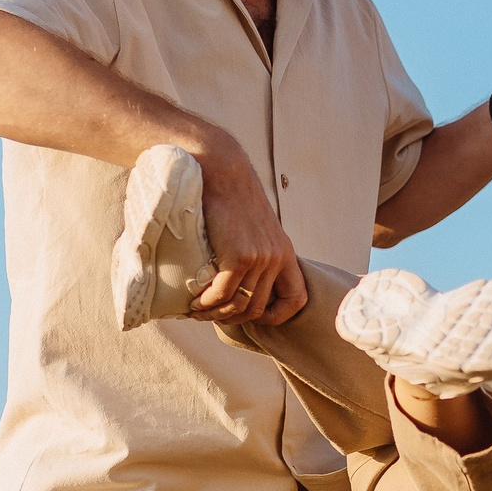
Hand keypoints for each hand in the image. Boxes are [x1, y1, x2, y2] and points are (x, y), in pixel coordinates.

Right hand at [190, 147, 308, 325]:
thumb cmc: (232, 198)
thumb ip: (257, 251)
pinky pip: (223, 294)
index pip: (297, 299)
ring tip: (197, 311)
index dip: (278, 315)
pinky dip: (206, 304)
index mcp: (284, 253)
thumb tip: (239, 278)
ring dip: (215, 314)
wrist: (222, 172)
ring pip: (239, 305)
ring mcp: (260, 258)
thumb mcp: (256, 227)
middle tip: (210, 315)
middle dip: (232, 318)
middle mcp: (276, 258)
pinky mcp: (239, 256)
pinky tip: (194, 303)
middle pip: (258, 308)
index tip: (254, 317)